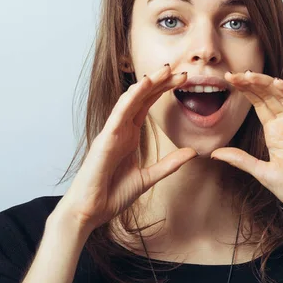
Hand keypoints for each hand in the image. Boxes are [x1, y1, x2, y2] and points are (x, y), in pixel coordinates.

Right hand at [55, 64, 196, 232]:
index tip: (183, 80)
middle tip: (181, 71)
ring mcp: (112, 132)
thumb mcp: (148, 178)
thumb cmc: (112, 194)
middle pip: (141, 98)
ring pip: (130, 100)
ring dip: (148, 83)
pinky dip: (131, 98)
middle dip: (160, 82)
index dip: (163, 90)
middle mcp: (120, 129)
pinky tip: (144, 85)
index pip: (147, 105)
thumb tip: (192, 152)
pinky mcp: (105, 139)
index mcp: (129, 136)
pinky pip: (119, 113)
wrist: (90, 212)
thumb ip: (169, 164)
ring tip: (166, 70)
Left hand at [210, 71, 282, 225]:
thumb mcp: (261, 173)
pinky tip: (278, 84)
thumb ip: (240, 160)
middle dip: (252, 82)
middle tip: (234, 74)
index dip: (245, 89)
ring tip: (250, 75)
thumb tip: (214, 153)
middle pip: (270, 94)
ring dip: (269, 82)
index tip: (228, 79)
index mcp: (275, 131)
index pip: (259, 102)